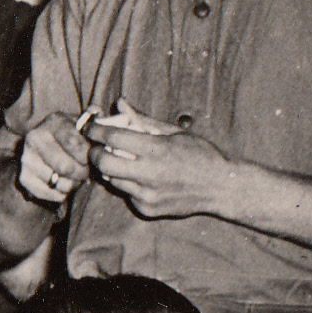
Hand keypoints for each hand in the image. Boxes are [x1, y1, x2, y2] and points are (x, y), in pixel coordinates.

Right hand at [16, 112, 92, 205]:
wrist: (45, 147)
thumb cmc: (71, 137)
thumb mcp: (83, 125)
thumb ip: (93, 120)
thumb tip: (95, 111)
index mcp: (53, 122)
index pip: (75, 144)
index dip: (88, 155)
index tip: (92, 158)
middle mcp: (35, 138)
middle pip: (66, 167)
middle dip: (82, 172)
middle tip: (85, 171)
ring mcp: (27, 159)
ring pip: (59, 183)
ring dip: (73, 184)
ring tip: (74, 177)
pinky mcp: (24, 178)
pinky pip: (49, 194)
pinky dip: (61, 194)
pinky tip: (64, 185)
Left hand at [87, 111, 233, 219]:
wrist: (221, 187)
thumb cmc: (200, 155)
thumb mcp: (175, 132)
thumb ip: (143, 120)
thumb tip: (120, 103)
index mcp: (157, 150)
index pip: (114, 137)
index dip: (96, 131)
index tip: (90, 127)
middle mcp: (149, 174)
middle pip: (103, 163)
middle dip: (95, 153)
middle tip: (97, 147)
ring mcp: (147, 195)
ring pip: (112, 180)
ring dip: (111, 169)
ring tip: (122, 160)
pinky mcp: (147, 209)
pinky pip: (127, 194)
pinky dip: (128, 184)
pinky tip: (142, 178)